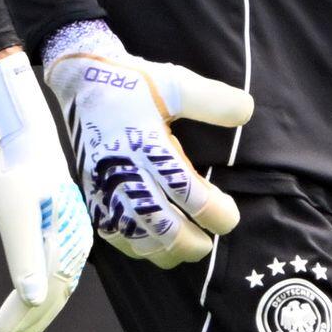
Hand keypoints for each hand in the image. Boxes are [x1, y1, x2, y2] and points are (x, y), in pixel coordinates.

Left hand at [0, 56, 93, 331]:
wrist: (25, 134)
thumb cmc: (18, 167)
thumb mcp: (15, 209)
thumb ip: (23, 255)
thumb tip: (30, 298)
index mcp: (66, 238)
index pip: (47, 293)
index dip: (26, 319)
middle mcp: (73, 241)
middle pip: (54, 294)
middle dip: (31, 322)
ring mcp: (68, 235)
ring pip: (56, 286)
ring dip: (35, 312)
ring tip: (13, 331)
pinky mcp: (60, 228)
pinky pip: (55, 270)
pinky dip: (41, 291)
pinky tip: (28, 301)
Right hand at [44, 23, 253, 267]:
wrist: (82, 82)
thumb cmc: (132, 82)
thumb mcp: (175, 83)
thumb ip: (211, 100)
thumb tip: (248, 110)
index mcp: (148, 146)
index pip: (187, 192)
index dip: (214, 212)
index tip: (230, 215)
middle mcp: (126, 172)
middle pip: (161, 226)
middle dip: (191, 242)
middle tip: (209, 242)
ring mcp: (105, 187)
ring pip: (136, 238)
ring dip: (165, 250)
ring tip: (185, 248)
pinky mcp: (92, 193)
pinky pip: (112, 235)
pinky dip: (135, 248)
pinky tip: (151, 244)